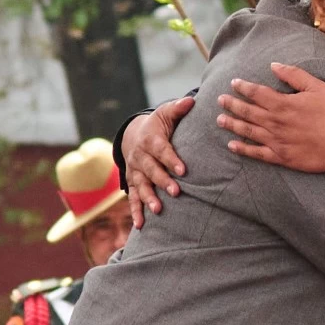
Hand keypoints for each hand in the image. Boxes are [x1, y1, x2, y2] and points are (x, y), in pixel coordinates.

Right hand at [121, 96, 194, 226]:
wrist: (133, 135)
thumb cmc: (157, 125)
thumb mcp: (165, 114)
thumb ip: (178, 109)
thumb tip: (191, 100)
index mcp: (150, 140)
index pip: (161, 150)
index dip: (171, 159)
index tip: (183, 170)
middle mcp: (140, 156)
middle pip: (151, 170)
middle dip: (162, 181)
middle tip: (176, 192)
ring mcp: (134, 171)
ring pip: (141, 185)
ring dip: (148, 198)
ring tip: (158, 210)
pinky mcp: (132, 182)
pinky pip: (132, 197)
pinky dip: (135, 211)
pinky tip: (140, 224)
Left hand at [218, 64, 324, 172]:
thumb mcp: (317, 87)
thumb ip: (294, 75)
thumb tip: (274, 65)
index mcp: (283, 104)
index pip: (256, 93)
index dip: (243, 87)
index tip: (233, 83)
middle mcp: (275, 122)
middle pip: (247, 111)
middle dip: (232, 104)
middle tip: (220, 100)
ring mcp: (276, 141)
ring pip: (248, 131)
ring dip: (232, 125)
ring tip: (219, 120)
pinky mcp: (280, 157)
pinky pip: (257, 153)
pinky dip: (243, 149)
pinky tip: (232, 145)